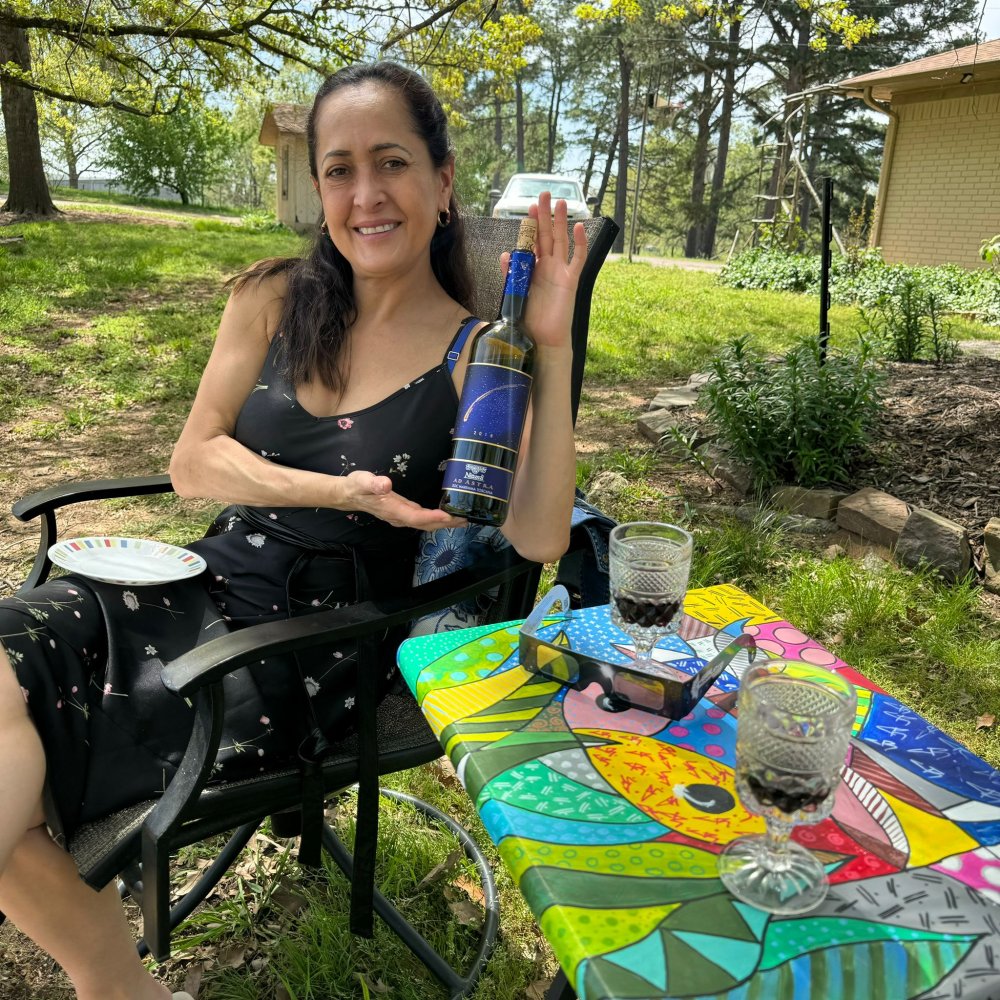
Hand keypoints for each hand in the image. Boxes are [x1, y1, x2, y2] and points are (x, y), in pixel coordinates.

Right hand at [342, 471, 465, 530]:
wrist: (349, 495)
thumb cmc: (356, 487)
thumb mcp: (362, 481)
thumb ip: (373, 483)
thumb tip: (385, 485)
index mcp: (392, 510)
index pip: (416, 517)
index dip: (432, 517)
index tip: (449, 515)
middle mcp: (399, 517)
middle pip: (426, 524)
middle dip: (446, 523)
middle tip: (465, 519)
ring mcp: (402, 517)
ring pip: (426, 524)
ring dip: (444, 523)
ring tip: (462, 520)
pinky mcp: (404, 513)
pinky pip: (423, 519)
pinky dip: (436, 519)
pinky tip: (446, 516)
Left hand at [501, 191, 587, 350]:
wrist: (543, 339)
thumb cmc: (530, 319)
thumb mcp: (515, 293)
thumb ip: (511, 274)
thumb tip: (504, 254)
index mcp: (534, 269)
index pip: (533, 241)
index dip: (531, 224)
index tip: (528, 207)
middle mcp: (548, 267)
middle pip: (547, 235)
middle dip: (545, 215)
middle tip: (544, 194)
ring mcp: (560, 272)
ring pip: (562, 242)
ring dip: (561, 223)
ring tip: (560, 203)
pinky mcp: (570, 281)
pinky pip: (577, 260)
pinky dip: (580, 244)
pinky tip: (579, 228)